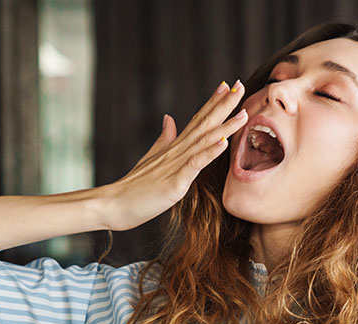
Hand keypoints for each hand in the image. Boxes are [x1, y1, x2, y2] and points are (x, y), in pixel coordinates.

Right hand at [101, 80, 248, 230]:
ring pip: (204, 141)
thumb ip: (164, 138)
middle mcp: (177, 151)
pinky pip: (195, 165)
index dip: (213, 102)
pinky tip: (223, 142)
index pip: (197, 119)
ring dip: (225, 126)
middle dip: (224, 105)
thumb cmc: (134, 186)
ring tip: (243, 112)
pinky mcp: (175, 182)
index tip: (228, 85)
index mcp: (174, 147)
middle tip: (241, 84)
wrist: (114, 205)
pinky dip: (209, 152)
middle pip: (204, 123)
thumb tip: (169, 118)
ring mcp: (176, 165)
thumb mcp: (152, 158)